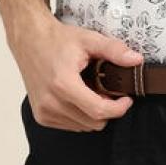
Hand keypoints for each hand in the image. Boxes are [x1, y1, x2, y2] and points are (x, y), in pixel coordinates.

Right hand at [9, 15, 143, 131]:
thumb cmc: (56, 39)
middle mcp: (51, 102)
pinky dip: (79, 115)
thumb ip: (114, 50)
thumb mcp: (89, 39)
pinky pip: (70, 125)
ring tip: (89, 90)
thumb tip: (136, 60)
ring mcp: (44, 111)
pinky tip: (77, 96)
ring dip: (92, 113)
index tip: (126, 99)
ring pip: (83, 126)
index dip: (118, 108)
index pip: (98, 111)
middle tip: (106, 90)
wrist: (29, 39)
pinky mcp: (40, 116)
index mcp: (63, 84)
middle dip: (106, 109)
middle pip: (93, 122)